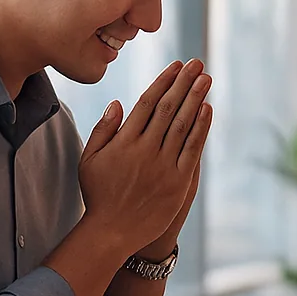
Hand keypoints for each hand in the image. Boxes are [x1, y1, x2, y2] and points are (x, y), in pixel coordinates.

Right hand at [78, 59, 212, 256]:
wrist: (112, 232)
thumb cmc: (98, 195)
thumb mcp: (89, 160)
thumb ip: (103, 131)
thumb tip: (117, 103)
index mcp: (123, 142)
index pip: (147, 103)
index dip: (163, 82)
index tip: (175, 66)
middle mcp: (144, 150)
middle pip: (168, 108)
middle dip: (183, 83)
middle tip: (197, 63)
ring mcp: (162, 166)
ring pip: (182, 125)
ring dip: (195, 99)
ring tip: (205, 79)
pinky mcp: (177, 182)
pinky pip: (192, 149)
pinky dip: (200, 128)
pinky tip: (207, 110)